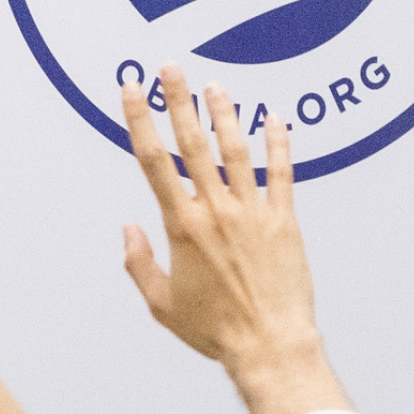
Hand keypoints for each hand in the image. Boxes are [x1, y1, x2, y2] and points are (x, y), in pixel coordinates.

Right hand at [119, 65, 346, 413]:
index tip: (133, 90)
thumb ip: (139, 263)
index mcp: (181, 227)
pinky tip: (275, 120)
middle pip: (192, 144)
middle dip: (178, 101)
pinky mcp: (284, 221)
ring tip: (215, 86)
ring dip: (225, 114)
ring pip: (236, 150)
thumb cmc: (215, 330)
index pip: (154, 161)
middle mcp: (215, 211)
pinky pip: (281, 173)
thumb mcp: (162, 304)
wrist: (268, 344)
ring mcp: (253, 212)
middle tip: (170, 68)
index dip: (141, 120)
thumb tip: (129, 229)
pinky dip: (278, 144)